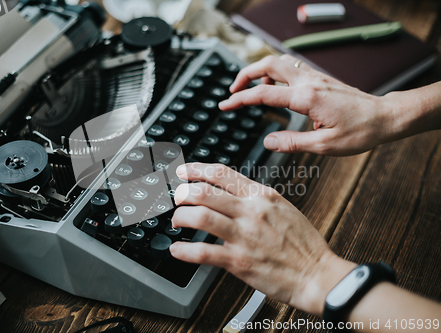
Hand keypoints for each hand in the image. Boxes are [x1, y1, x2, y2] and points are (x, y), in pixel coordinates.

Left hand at [170, 163, 355, 315]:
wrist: (317, 274)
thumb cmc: (303, 244)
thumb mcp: (283, 208)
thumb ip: (257, 198)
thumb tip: (233, 191)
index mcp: (262, 196)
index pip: (221, 173)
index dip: (196, 169)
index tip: (183, 172)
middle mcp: (251, 211)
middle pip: (205, 191)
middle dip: (183, 193)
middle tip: (177, 198)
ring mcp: (244, 235)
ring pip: (200, 216)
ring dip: (180, 216)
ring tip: (177, 220)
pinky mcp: (239, 261)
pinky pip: (203, 253)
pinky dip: (184, 251)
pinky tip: (177, 250)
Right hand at [218, 54, 395, 155]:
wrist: (384, 117)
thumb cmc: (360, 131)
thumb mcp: (325, 145)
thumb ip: (293, 143)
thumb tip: (268, 142)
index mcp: (306, 98)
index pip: (263, 94)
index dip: (239, 99)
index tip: (224, 105)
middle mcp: (309, 82)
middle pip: (268, 64)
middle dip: (245, 74)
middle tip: (232, 89)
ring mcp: (314, 77)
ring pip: (279, 62)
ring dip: (259, 70)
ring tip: (249, 87)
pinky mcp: (319, 79)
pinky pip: (291, 68)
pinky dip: (275, 73)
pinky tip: (274, 88)